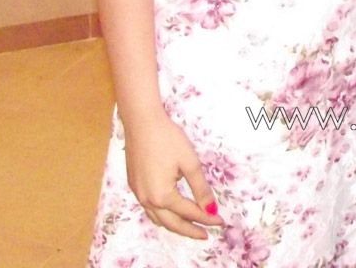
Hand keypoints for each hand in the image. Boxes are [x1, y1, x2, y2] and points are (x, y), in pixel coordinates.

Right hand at [122, 110, 221, 238]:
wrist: (141, 121)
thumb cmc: (167, 138)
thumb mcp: (190, 163)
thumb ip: (201, 189)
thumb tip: (211, 209)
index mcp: (163, 195)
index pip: (190, 213)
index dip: (207, 218)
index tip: (220, 221)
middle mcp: (148, 199)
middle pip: (172, 223)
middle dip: (191, 230)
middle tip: (206, 234)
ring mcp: (138, 194)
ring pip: (159, 219)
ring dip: (176, 225)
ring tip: (190, 227)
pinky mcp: (134, 185)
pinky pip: (149, 209)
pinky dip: (163, 215)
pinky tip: (171, 211)